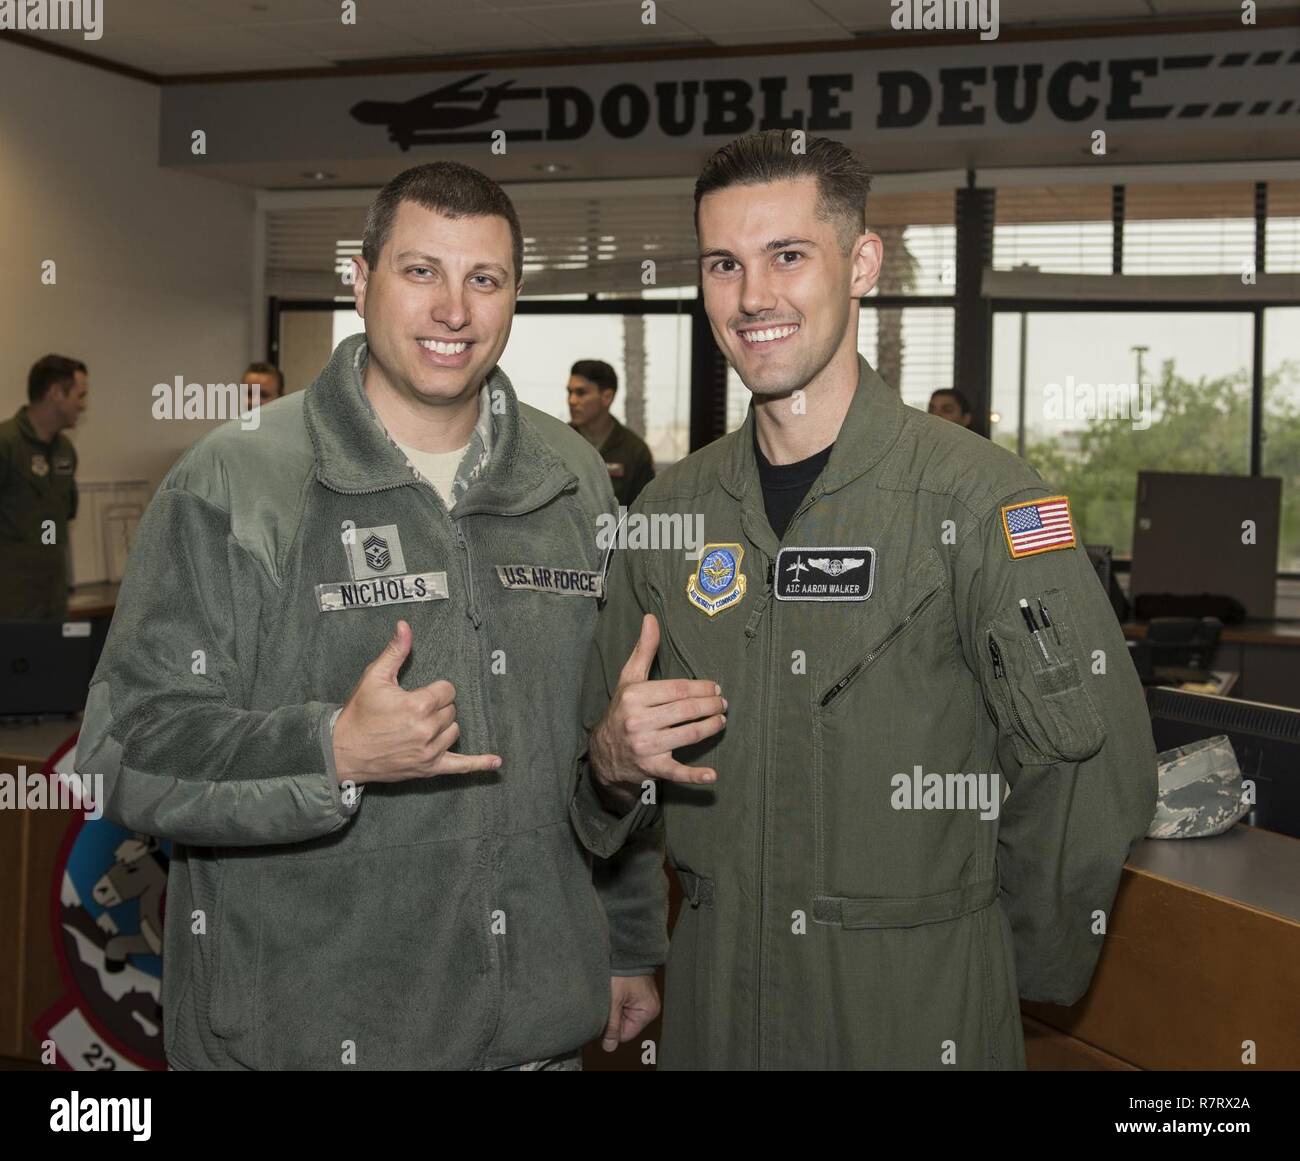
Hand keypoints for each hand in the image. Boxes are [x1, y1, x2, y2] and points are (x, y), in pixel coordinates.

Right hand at [332, 620, 501, 783]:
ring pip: (454, 732)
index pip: (448, 690)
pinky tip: (496, 762)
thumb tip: (405, 626)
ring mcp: (429, 751)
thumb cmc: (359, 714)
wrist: (343, 751)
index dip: (435, 690)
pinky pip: (460, 767)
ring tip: (421, 726)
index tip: (420, 693)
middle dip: (437, 708)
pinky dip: (479, 764)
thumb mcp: (374, 678)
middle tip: (413, 711)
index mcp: (417, 705)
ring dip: (444, 727)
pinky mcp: (429, 768)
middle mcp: (426, 729)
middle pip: (451, 710)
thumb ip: (395, 652)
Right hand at [589, 613, 725, 806]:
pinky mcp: (651, 769)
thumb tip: (651, 618)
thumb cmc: (622, 709)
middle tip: (723, 704)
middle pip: (685, 710)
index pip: (677, 689)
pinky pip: (676, 772)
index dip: (701, 688)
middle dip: (710, 706)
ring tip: (721, 720)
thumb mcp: (629, 679)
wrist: (604, 752)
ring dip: (710, 727)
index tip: (715, 688)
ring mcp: (645, 746)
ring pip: (687, 735)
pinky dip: (695, 775)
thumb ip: (644, 650)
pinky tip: (712, 775)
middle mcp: (638, 721)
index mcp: (635, 696)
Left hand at [602, 974, 660, 1052]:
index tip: (605, 1013)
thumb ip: (611, 1025)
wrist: (625, 949)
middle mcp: (649, 1007)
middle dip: (613, 1016)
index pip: (625, 1034)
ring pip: (622, 1015)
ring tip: (612, 992)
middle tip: (608, 1000)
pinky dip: (616, 1000)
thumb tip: (609, 1047)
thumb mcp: (613, 1001)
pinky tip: (614, 990)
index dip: (611, 1027)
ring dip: (614, 1007)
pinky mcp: (637, 993)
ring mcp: (643, 1000)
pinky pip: (624, 1005)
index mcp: (648, 1011)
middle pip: (624, 1025)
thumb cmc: (622, 971)